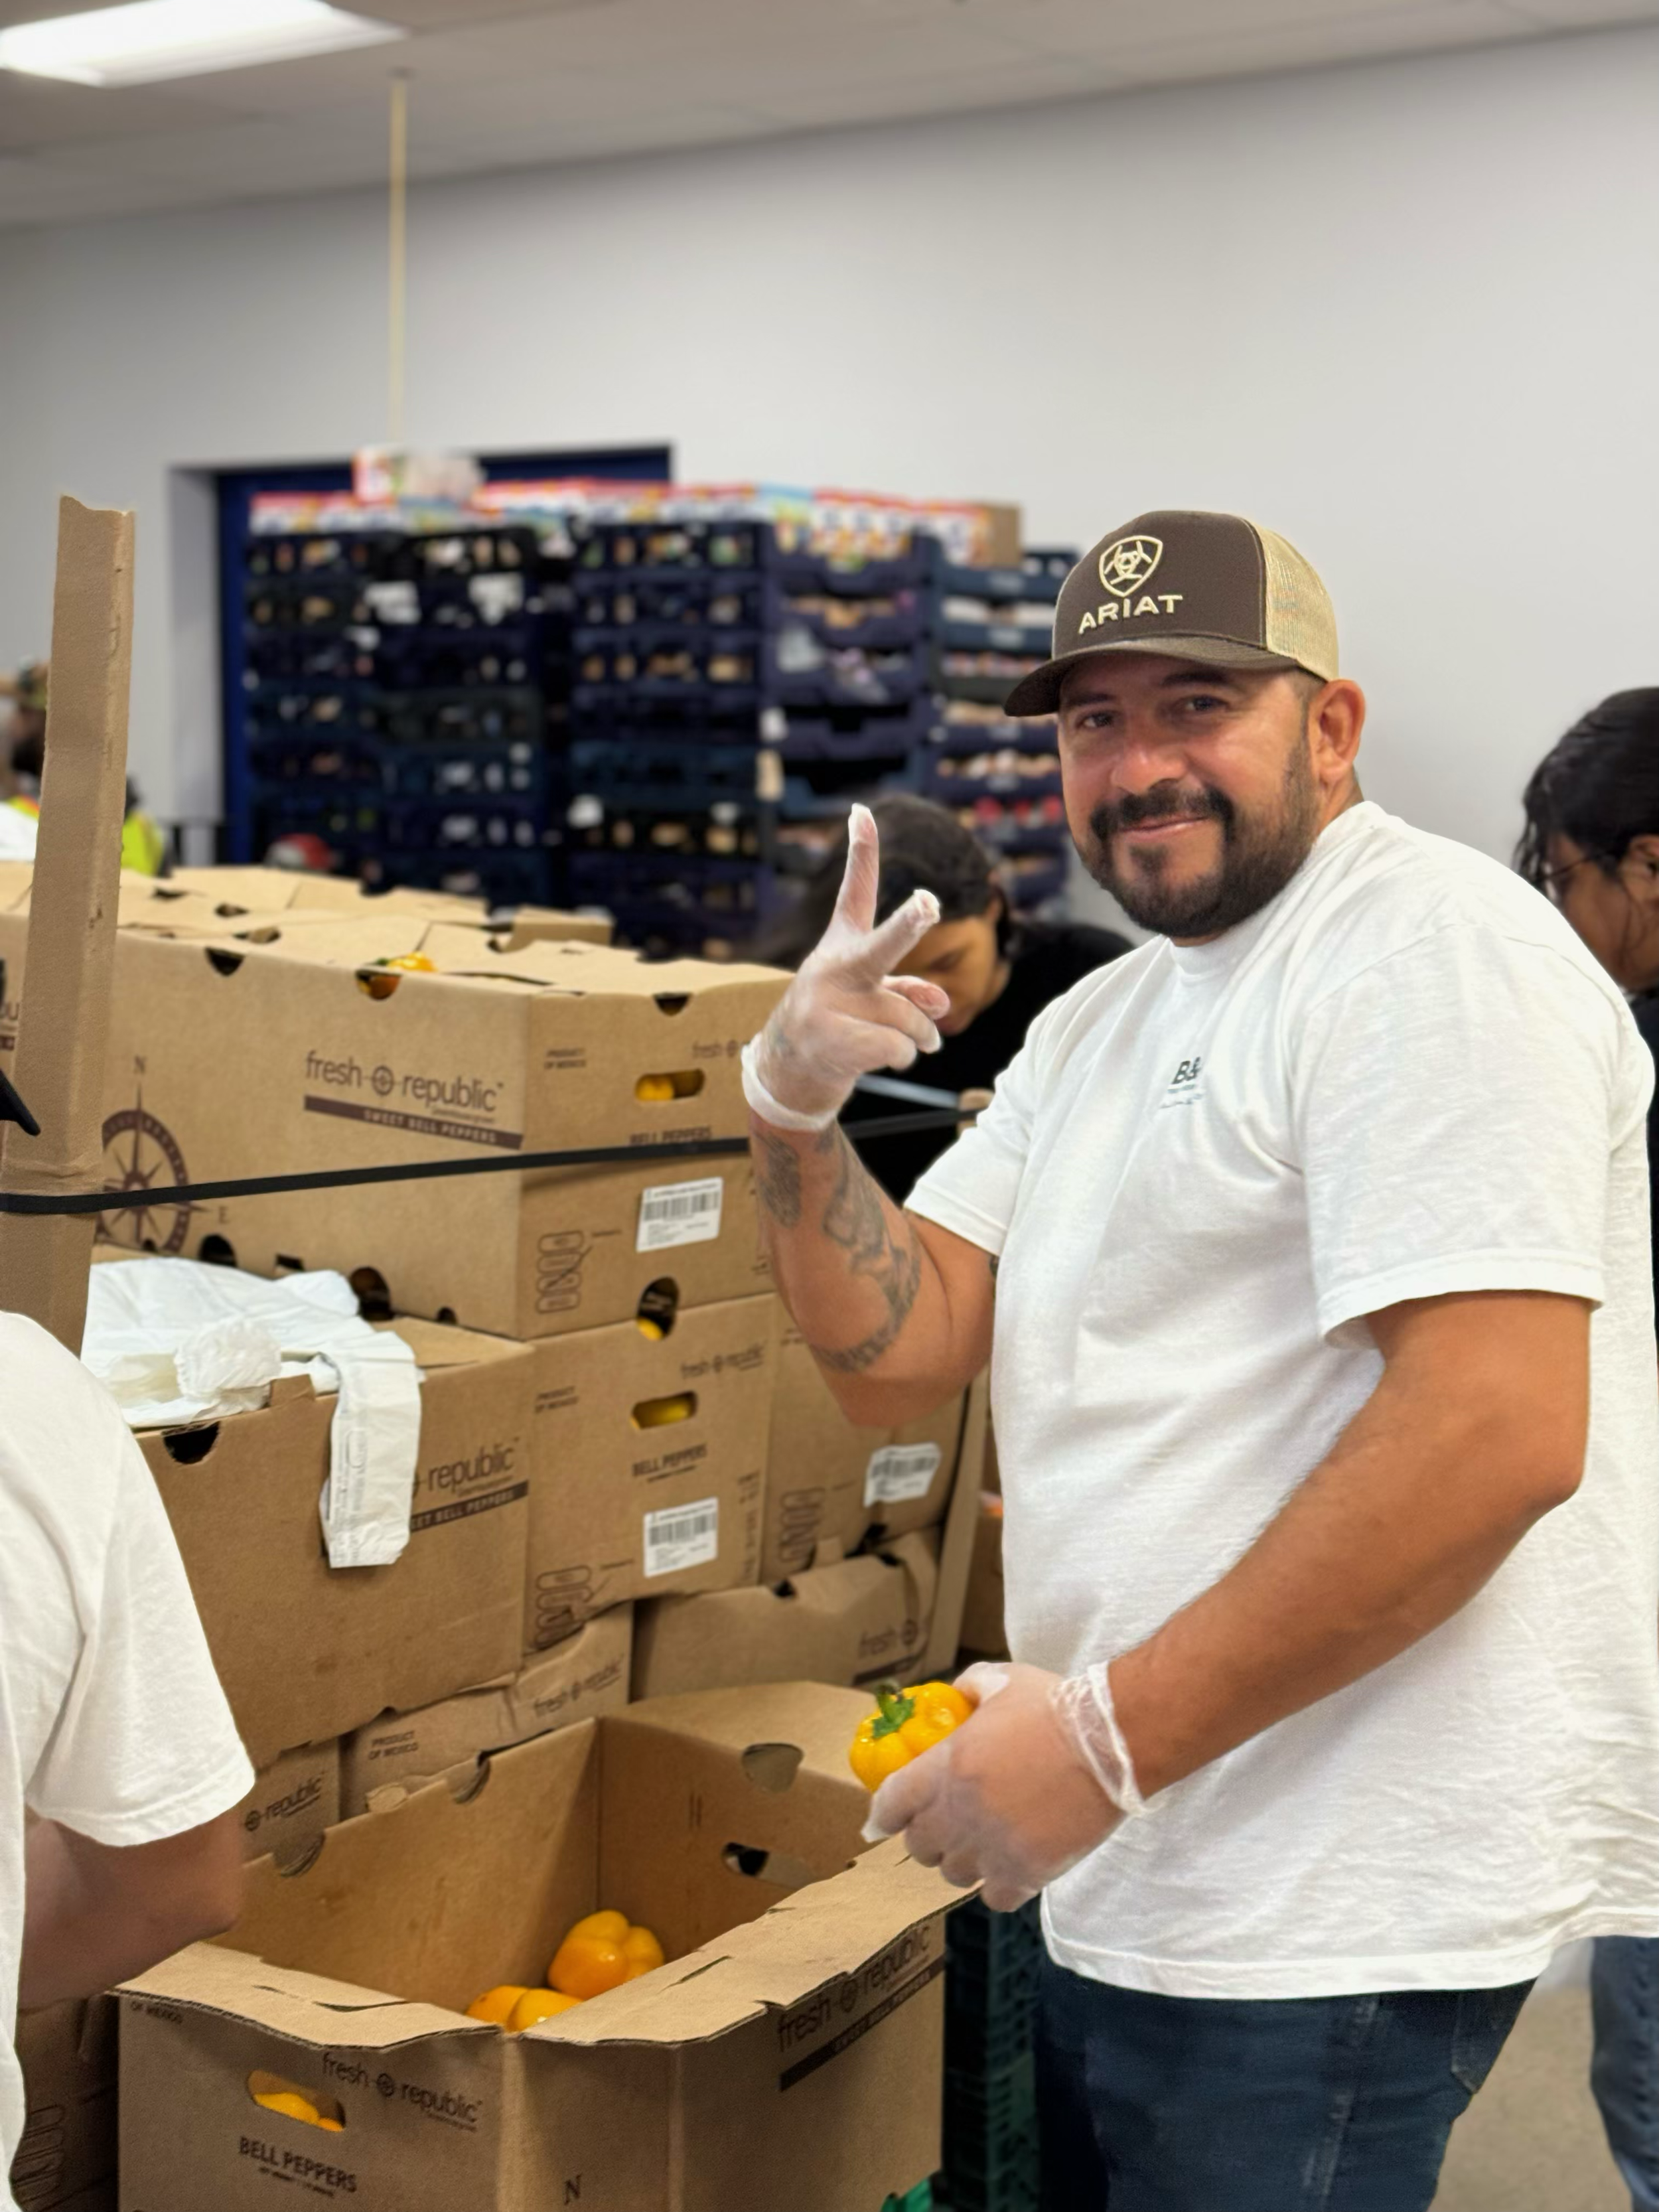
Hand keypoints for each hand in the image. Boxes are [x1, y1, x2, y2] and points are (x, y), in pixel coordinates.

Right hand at [744, 805, 949, 1129]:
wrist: (790, 1075)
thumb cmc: (840, 1026)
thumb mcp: (875, 1000)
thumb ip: (911, 990)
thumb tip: (942, 1004)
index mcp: (842, 947)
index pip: (855, 893)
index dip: (862, 851)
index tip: (862, 810)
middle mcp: (834, 968)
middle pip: (883, 946)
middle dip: (910, 926)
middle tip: (929, 904)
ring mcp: (829, 1004)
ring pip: (909, 1018)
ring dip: (920, 1037)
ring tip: (906, 1046)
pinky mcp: (831, 1039)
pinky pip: (899, 1047)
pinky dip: (903, 1058)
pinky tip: (880, 1060)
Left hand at [864, 1662, 1127, 1911]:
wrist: (1109, 1741)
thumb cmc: (1053, 1706)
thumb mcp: (1001, 1680)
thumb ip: (969, 1689)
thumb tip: (956, 1697)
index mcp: (944, 1767)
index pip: (891, 1804)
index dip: (885, 1813)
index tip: (884, 1820)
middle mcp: (959, 1813)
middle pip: (918, 1847)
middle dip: (927, 1836)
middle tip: (945, 1825)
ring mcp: (992, 1848)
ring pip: (954, 1874)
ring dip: (962, 1861)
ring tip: (981, 1845)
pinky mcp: (1028, 1872)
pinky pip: (994, 1897)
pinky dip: (998, 1886)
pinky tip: (1011, 1866)